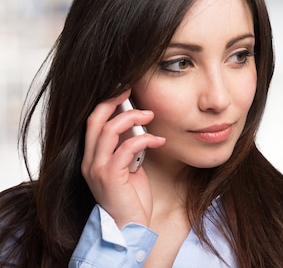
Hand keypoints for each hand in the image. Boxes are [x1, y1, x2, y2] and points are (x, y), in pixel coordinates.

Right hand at [81, 89, 165, 228]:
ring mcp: (97, 168)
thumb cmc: (131, 199)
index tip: (123, 89)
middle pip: (95, 120)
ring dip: (132, 118)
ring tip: (150, 115)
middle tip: (131, 90)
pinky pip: (126, 148)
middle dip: (113, 101)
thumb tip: (138, 128)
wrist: (129, 228)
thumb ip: (128, 150)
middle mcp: (89, 161)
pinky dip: (144, 140)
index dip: (106, 103)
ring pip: (108, 130)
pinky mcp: (109, 176)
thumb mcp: (129, 168)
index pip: (93, 122)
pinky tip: (159, 141)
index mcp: (92, 157)